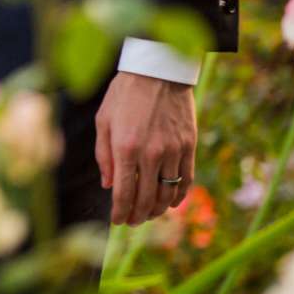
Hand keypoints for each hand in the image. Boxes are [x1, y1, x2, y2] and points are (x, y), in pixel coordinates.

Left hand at [94, 71, 197, 225]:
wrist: (158, 71)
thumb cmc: (125, 94)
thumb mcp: (104, 121)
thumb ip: (104, 155)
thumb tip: (108, 185)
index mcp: (125, 147)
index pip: (123, 192)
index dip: (120, 212)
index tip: (117, 221)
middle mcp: (151, 153)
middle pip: (146, 198)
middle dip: (137, 215)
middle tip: (132, 222)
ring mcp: (173, 150)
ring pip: (167, 193)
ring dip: (157, 210)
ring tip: (148, 214)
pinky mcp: (189, 145)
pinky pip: (186, 180)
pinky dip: (179, 196)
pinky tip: (170, 203)